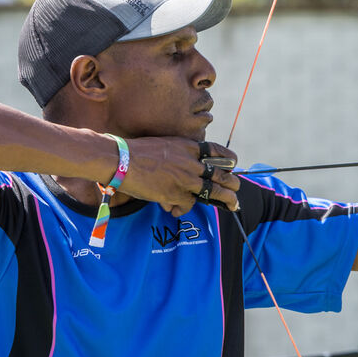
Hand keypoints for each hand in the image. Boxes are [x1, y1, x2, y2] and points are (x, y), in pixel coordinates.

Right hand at [120, 137, 239, 216]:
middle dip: (232, 183)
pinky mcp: (175, 194)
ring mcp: (185, 179)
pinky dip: (182, 209)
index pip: (217, 151)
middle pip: (221, 174)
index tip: (233, 164)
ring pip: (214, 191)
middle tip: (236, 189)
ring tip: (233, 205)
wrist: (121, 160)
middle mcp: (190, 162)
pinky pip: (188, 205)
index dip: (228, 159)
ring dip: (226, 199)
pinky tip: (174, 210)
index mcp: (188, 147)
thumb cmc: (137, 152)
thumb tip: (186, 173)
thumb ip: (179, 157)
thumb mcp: (164, 146)